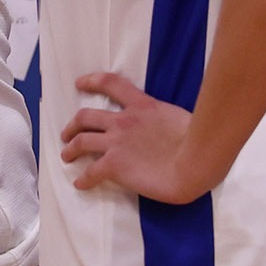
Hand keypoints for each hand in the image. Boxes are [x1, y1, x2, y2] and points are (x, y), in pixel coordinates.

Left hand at [58, 72, 210, 204]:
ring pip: (81, 141)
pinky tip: (81, 184)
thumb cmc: (198, 140)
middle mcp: (123, 121)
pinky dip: (83, 179)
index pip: (111, 84)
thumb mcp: (178, 118)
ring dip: (70, 149)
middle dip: (73, 125)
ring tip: (67, 157)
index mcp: (142, 106)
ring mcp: (116, 143)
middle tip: (67, 134)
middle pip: (86, 117)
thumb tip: (163, 129)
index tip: (79, 83)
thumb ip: (162, 120)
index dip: (92, 81)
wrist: (196, 161)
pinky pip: (91, 172)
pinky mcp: (114, 165)